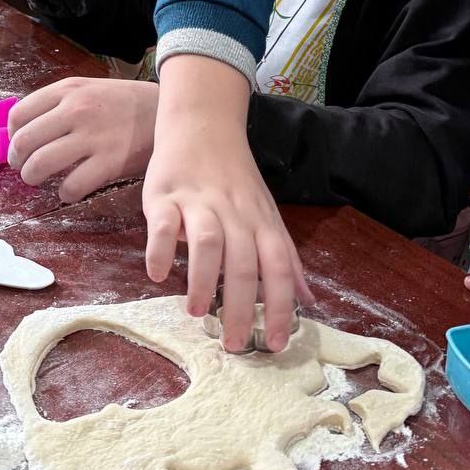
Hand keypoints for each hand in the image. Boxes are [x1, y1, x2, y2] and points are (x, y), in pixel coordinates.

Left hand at [9, 78, 157, 202]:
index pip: (19, 115)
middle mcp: (76, 111)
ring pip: (40, 165)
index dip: (12, 136)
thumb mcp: (88, 89)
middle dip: (17, 161)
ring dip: (32, 178)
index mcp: (67, 90)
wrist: (166, 111)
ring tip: (38, 180)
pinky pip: (72, 186)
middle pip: (24, 142)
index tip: (19, 145)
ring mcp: (93, 136)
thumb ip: (58, 104)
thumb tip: (24, 130)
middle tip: (23, 168)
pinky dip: (64, 193)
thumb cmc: (123, 103)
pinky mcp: (110, 161)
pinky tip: (69, 190)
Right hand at [143, 56, 311, 351]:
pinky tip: (158, 274)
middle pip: (245, 264)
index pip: (279, 268)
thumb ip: (285, 257)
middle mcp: (234, 214)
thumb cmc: (235, 179)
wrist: (203, 125)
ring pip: (209, 244)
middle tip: (235, 345)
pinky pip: (163, 224)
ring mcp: (199, 203)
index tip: (277, 344)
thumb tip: (310, 301)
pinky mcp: (165, 195)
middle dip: (243, 308)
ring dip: (205, 280)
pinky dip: (161, 249)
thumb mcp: (267, 215)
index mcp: (261, 222)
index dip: (281, 307)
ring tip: (197, 312)